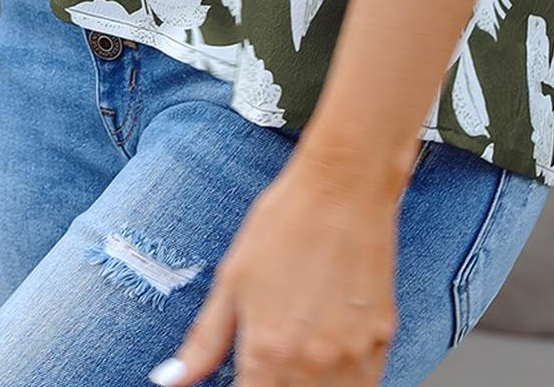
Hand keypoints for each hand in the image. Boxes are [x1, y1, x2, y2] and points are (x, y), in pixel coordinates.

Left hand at [150, 150, 399, 386]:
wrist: (344, 186)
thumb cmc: (284, 225)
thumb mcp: (232, 280)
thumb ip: (204, 341)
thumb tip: (171, 381)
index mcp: (268, 350)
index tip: (239, 379)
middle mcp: (312, 362)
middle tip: (267, 365)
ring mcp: (353, 354)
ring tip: (294, 361)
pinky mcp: (383, 340)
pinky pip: (363, 385)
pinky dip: (343, 383)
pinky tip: (327, 360)